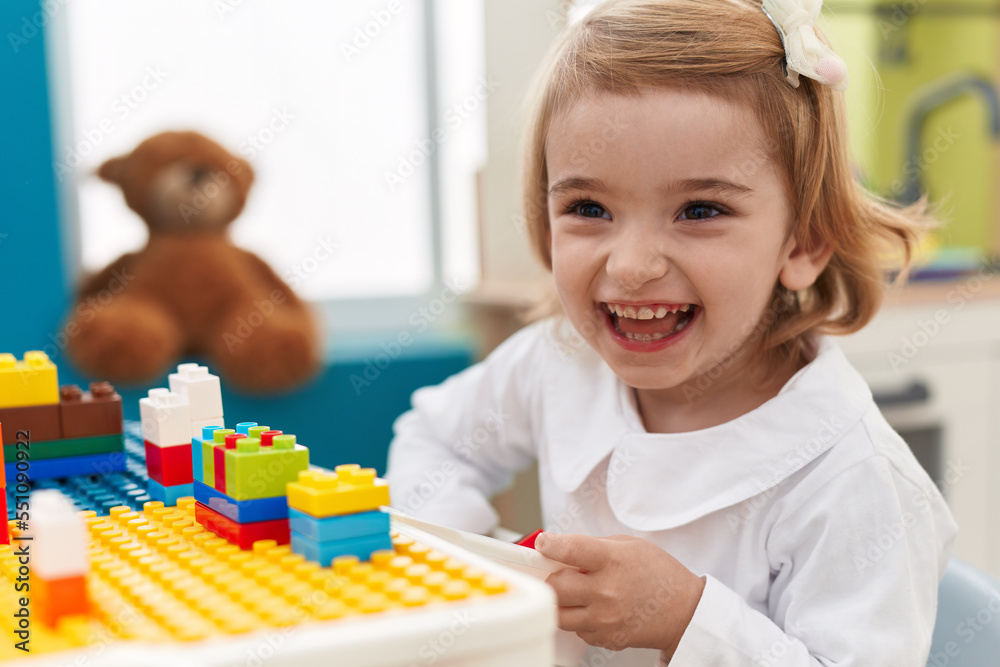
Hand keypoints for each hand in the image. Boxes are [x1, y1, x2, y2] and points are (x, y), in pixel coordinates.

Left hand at [535, 532, 705, 654]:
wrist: (684, 611)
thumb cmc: (659, 573)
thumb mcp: (629, 546)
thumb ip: (593, 546)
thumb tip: (561, 548)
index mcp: (612, 561)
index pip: (568, 550)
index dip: (549, 545)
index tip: (544, 544)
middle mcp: (606, 591)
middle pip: (556, 586)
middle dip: (553, 577)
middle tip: (560, 573)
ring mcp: (606, 618)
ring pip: (559, 613)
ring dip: (562, 601)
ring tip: (575, 593)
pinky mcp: (607, 638)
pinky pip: (577, 630)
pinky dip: (579, 619)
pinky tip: (594, 609)